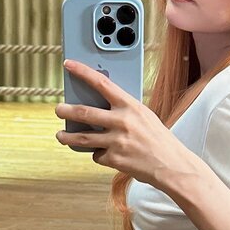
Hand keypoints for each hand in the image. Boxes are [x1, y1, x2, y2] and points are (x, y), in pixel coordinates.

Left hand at [55, 60, 195, 189]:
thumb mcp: (144, 116)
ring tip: (61, 135)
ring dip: (67, 137)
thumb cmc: (159, 139)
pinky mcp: (114, 159)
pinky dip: (99, 155)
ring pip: (82, 137)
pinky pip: (98, 155)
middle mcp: (122, 121)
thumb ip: (124, 110)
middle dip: (66, 111)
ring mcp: (116, 141)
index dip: (83, 72)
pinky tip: (107, 154)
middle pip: (84, 112)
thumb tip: (100, 106)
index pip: (101, 83)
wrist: (171, 165)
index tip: (69, 65)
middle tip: (59, 109)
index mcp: (130, 106)